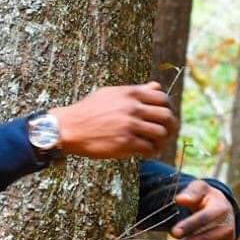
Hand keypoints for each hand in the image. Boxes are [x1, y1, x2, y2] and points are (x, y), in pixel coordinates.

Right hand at [52, 81, 176, 159]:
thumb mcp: (111, 94)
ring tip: (156, 146)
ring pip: (160, 133)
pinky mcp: (125, 142)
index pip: (162, 98)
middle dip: (170, 127)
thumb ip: (136, 91)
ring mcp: (130, 125)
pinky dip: (151, 152)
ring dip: (161, 142)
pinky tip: (147, 154)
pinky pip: (148, 148)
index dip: (167, 109)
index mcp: (131, 93)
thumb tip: (157, 86)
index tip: (163, 118)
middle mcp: (133, 108)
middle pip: (166, 116)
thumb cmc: (88, 111)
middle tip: (166, 134)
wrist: (68, 128)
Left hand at [166, 181, 235, 239]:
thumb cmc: (206, 199)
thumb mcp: (200, 190)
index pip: (204, 218)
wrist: (223, 209)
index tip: (173, 233)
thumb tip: (180, 199)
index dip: (189, 226)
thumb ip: (191, 193)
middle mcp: (228, 226)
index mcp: (221, 209)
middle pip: (205, 238)